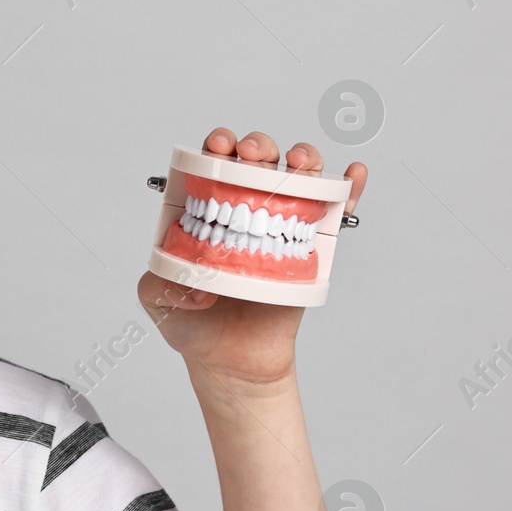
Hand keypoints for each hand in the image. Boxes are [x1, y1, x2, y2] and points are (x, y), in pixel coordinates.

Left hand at [137, 128, 369, 387]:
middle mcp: (244, 211)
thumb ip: (160, 284)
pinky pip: (335, 213)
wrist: (231, 364)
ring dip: (304, 159)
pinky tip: (353, 175)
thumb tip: (195, 283)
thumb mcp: (158, 299)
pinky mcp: (312, 249)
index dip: (217, 147)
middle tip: (252, 156)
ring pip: (298, 179)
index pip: (213, 166)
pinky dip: (349, 189)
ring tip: (300, 162)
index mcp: (206, 212)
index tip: (218, 148)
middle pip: (257, 162)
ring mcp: (281, 227)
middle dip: (257, 147)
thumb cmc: (193, 324)